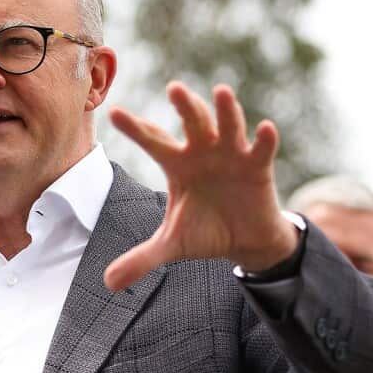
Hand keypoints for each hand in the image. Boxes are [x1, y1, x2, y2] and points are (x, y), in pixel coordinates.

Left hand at [103, 82, 299, 291]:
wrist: (244, 241)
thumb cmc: (205, 231)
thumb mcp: (170, 246)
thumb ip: (141, 259)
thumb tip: (106, 284)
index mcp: (177, 165)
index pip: (153, 142)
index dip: (135, 128)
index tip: (114, 111)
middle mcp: (203, 153)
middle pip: (192, 124)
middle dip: (185, 106)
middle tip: (173, 88)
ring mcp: (232, 155)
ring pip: (228, 127)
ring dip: (225, 111)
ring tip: (220, 91)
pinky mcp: (258, 167)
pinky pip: (261, 150)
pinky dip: (264, 140)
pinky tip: (265, 129)